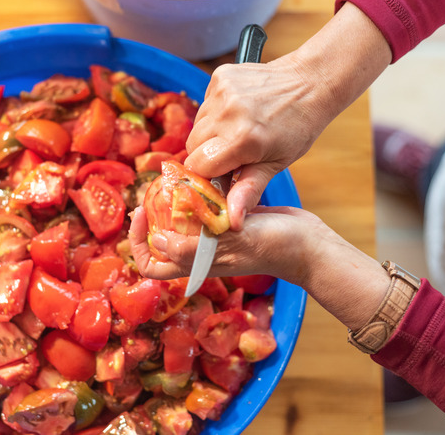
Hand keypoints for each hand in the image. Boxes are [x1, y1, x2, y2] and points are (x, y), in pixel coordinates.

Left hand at [128, 205, 389, 330]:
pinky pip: (200, 211)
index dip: (138, 242)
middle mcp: (198, 253)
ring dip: (171, 204)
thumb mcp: (229, 246)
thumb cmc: (270, 247)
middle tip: (151, 192)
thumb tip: (158, 241)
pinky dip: (194, 196)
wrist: (306, 242)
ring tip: (171, 182)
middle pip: (160, 240)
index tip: (142, 214)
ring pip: (179, 224)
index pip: (151, 265)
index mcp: (194, 265)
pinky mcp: (227, 222)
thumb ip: (193, 247)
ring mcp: (212, 238)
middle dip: (150, 218)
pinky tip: (197, 179)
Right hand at [183, 2, 391, 230]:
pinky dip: (216, 114)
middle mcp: (228, 113)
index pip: (199, 168)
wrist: (310, 83)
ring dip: (211, 134)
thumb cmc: (297, 128)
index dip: (208, 176)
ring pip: (196, 126)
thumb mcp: (276, 165)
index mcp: (243, 139)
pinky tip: (238, 112)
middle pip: (192, 148)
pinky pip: (205, 105)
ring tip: (238, 131)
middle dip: (207, 156)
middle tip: (233, 155)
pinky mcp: (220, 76)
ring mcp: (222, 92)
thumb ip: (248, 191)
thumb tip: (231, 221)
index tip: (222, 176)